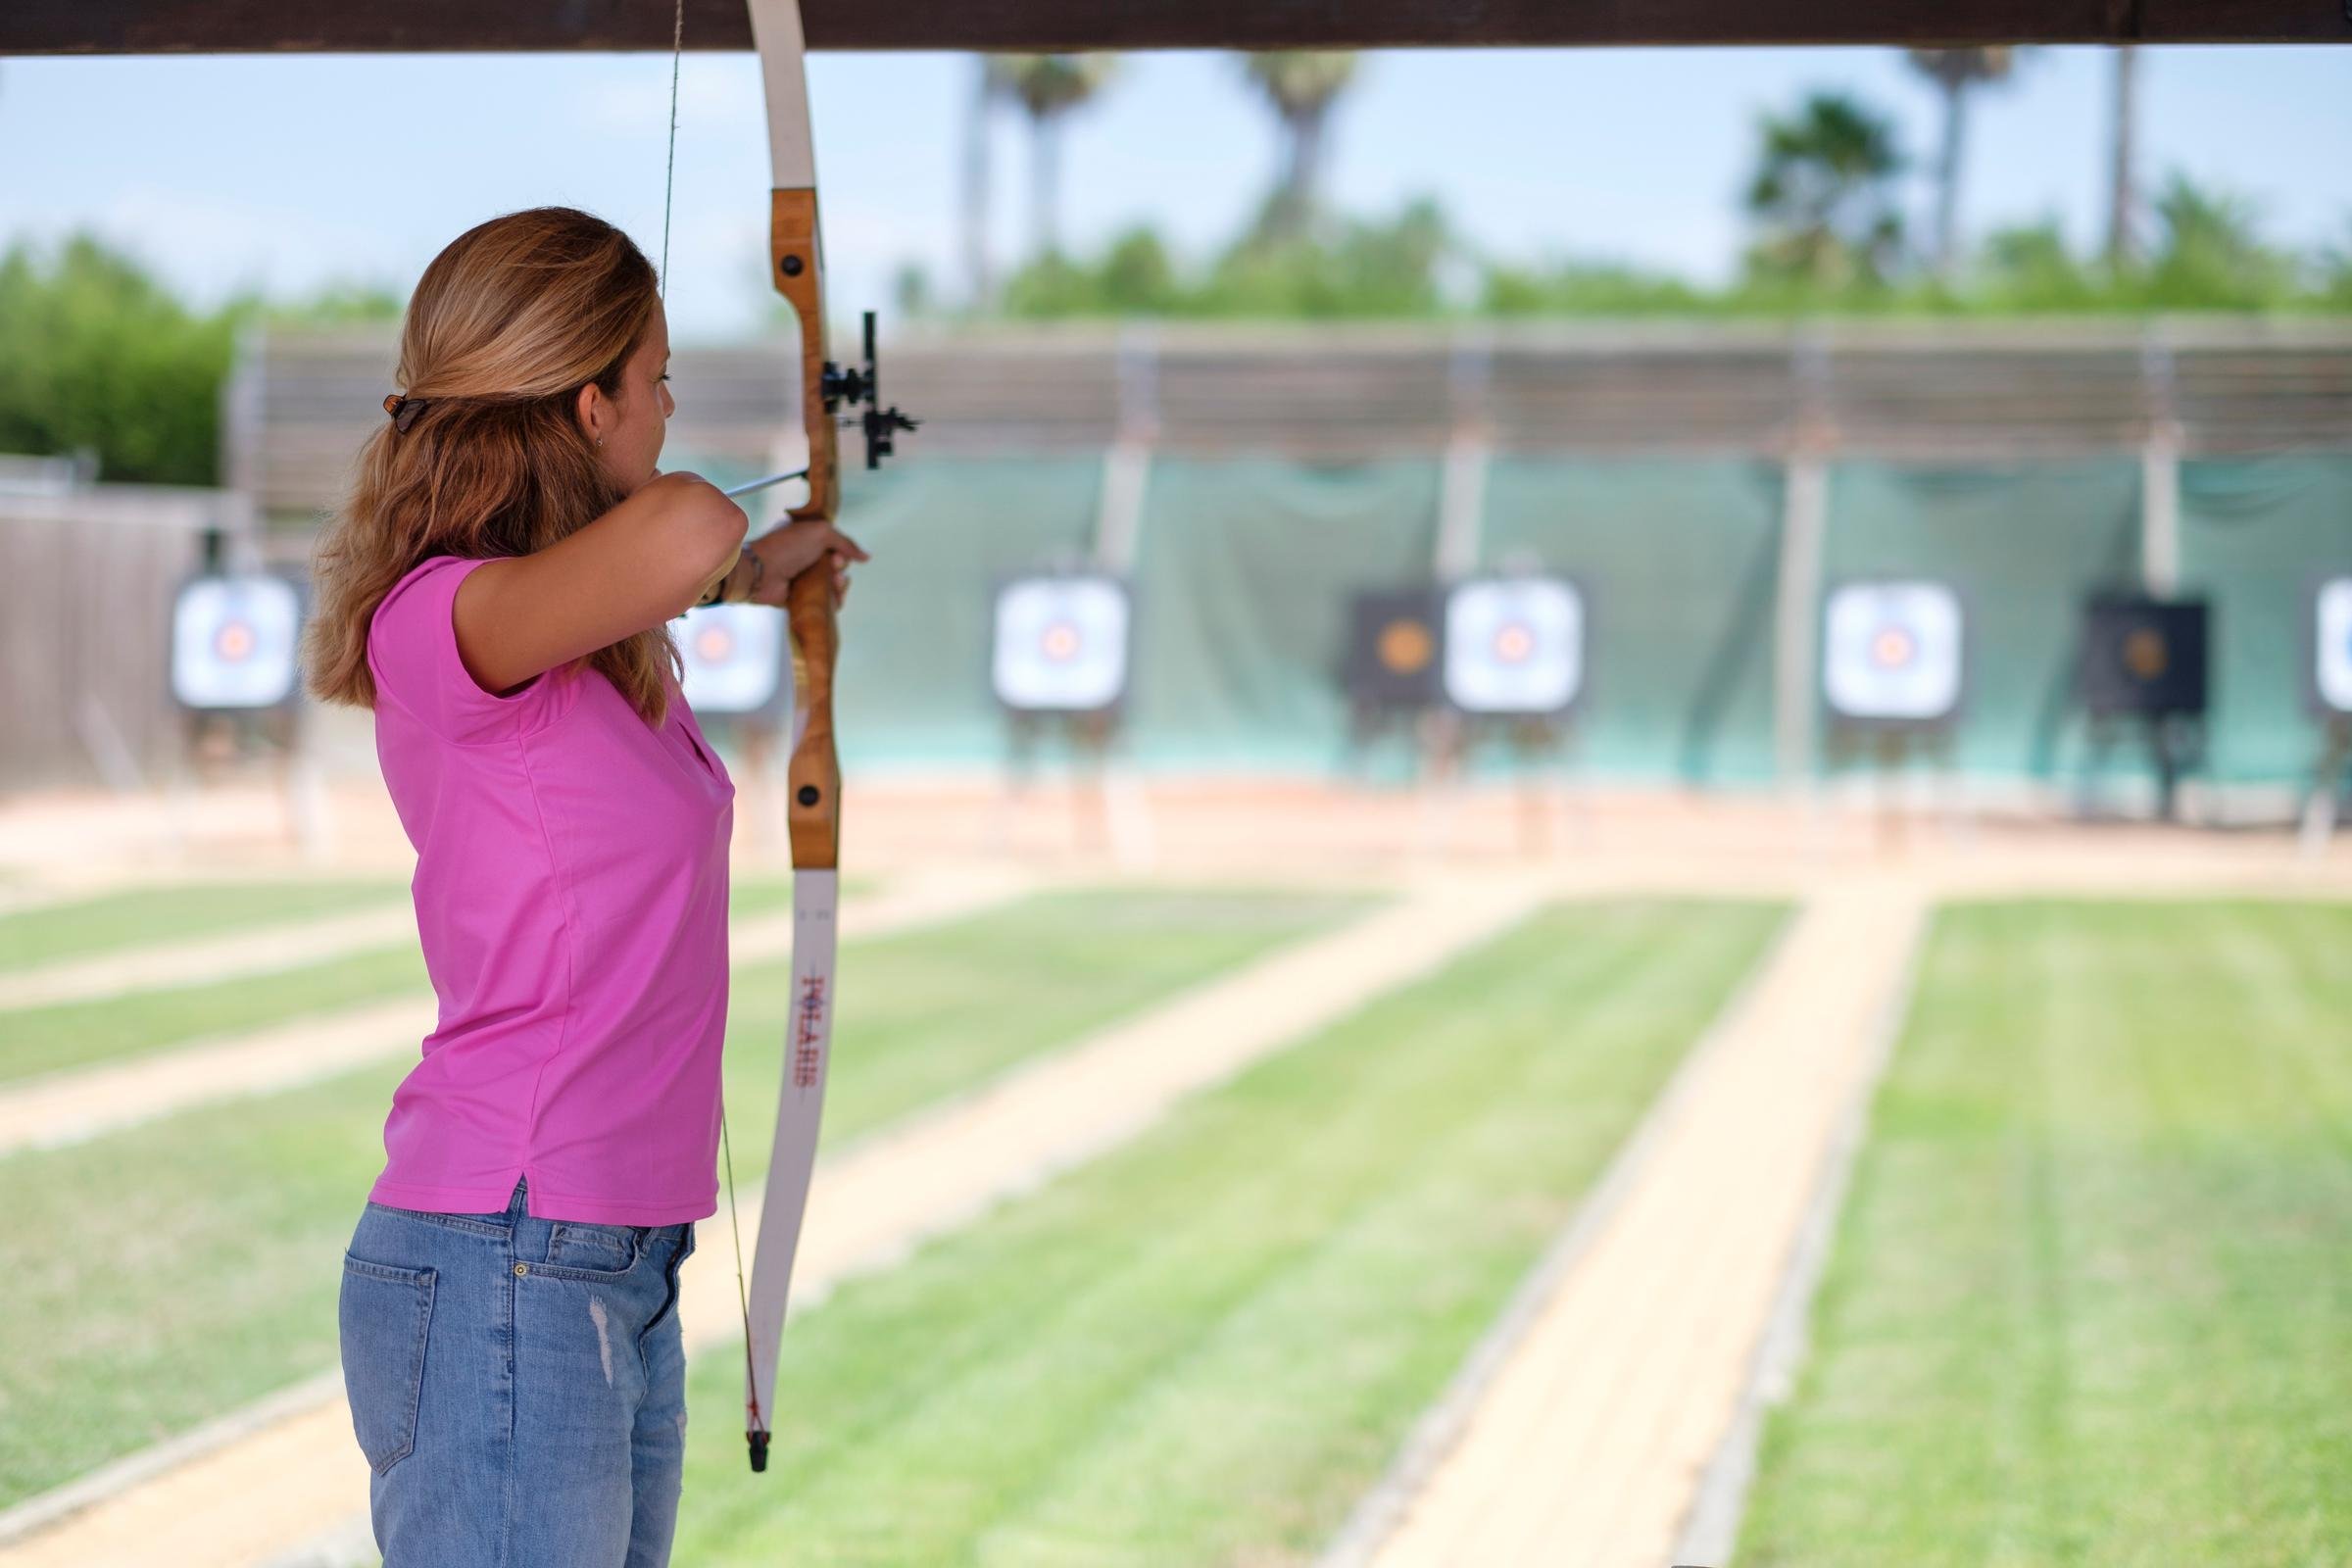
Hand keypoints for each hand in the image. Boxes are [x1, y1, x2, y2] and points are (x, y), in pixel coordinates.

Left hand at [745, 521, 868, 610]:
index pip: (834, 545)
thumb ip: (846, 542)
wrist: (760, 573)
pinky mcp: (800, 597)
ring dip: (841, 585)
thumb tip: (866, 557)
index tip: (836, 554)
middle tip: (834, 568)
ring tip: (836, 584)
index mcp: (807, 538)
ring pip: (833, 584)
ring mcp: (802, 578)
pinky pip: (824, 601)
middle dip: (841, 567)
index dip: (841, 551)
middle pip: (836, 565)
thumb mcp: (821, 532)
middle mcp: (804, 557)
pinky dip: (834, 601)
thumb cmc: (787, 547)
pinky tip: (836, 599)